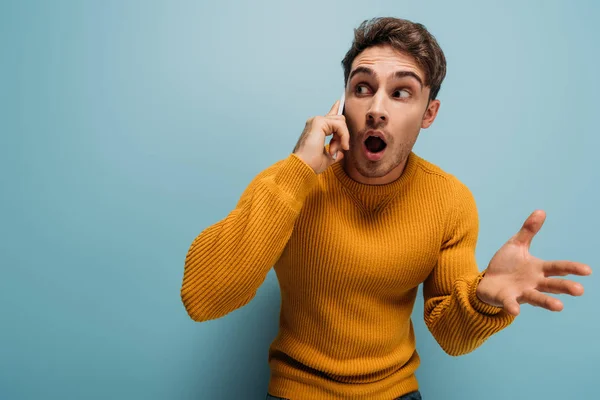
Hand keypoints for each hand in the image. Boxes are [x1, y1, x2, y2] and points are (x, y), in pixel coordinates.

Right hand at [293, 100, 349, 173]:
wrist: (302, 167)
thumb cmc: (310, 164)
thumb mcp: (327, 158)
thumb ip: (335, 152)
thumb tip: (341, 152)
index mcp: (316, 129)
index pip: (329, 116)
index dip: (335, 108)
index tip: (338, 102)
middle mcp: (315, 122)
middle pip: (339, 119)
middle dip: (342, 135)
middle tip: (335, 150)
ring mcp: (316, 121)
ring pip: (341, 121)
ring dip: (343, 137)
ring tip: (334, 150)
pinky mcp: (319, 122)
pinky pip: (339, 124)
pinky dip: (343, 135)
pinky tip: (342, 145)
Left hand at [476, 210, 591, 315]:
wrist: (487, 281)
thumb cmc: (506, 264)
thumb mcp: (516, 245)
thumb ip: (528, 230)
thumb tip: (541, 211)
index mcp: (538, 269)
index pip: (557, 268)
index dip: (571, 268)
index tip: (587, 270)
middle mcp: (533, 282)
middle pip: (552, 285)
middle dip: (565, 287)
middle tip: (579, 290)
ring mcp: (521, 292)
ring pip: (537, 297)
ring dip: (547, 302)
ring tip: (559, 307)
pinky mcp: (506, 299)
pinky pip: (510, 304)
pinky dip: (512, 307)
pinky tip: (515, 311)